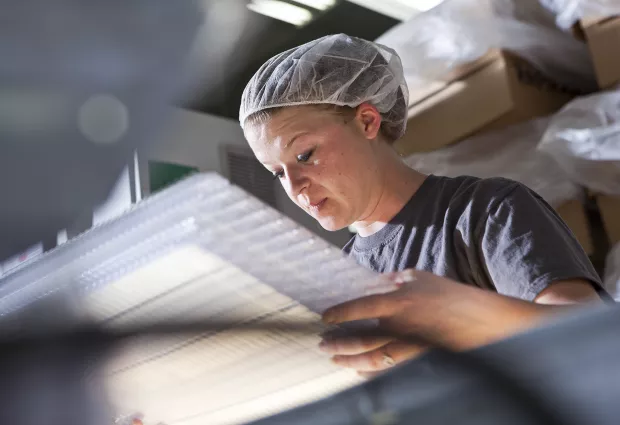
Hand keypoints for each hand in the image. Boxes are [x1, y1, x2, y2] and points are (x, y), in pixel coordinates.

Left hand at [321, 269, 545, 368]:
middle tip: (323, 345)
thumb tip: (373, 282)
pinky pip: (388, 370)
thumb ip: (393, 280)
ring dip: (349, 361)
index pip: (360, 308)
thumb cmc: (450, 294)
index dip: (339, 314)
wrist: (481, 319)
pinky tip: (358, 371)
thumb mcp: (419, 276)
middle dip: (338, 345)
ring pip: (372, 359)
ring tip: (335, 359)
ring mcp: (409, 345)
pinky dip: (370, 373)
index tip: (325, 318)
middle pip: (361, 340)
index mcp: (398, 300)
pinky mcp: (417, 359)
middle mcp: (400, 325)